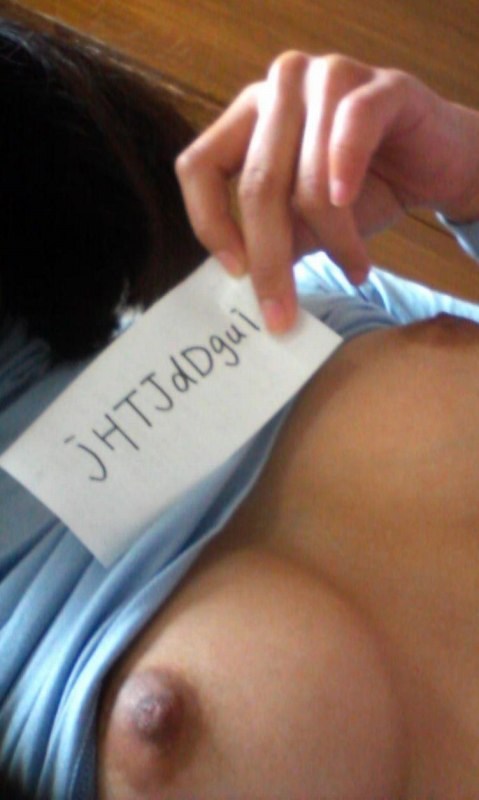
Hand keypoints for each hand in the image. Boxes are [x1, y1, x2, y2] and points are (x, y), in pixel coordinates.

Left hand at [176, 52, 478, 331]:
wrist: (437, 166)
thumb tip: (242, 288)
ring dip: (332, 237)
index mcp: (248, 118)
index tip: (235, 274)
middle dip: (270, 258)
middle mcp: (279, 88)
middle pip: (256, 183)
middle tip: (283, 312)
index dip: (210, 224)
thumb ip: (273, 242)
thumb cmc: (364, 191)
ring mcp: (328, 78)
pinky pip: (352, 129)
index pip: (199, 166)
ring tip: (353, 266)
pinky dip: (347, 175)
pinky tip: (353, 206)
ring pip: (307, 176)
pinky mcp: (381, 86)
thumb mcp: (305, 224)